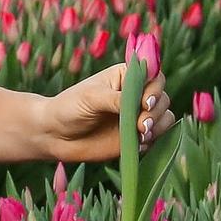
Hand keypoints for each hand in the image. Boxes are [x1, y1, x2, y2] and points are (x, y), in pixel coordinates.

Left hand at [40, 62, 167, 162]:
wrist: (55, 135)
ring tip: (141, 135)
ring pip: (165, 117)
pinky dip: (153, 140)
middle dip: (155, 112)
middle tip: (141, 125)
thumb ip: (116, 99)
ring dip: (158, 126)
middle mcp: (136, 95)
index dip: (155, 89)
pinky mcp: (137, 136)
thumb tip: (140, 104)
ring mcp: (137, 116)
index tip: (145, 103)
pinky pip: (158, 136)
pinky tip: (137, 144)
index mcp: (126, 76)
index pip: (154, 76)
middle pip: (163, 98)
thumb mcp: (91, 98)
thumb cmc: (69, 108)